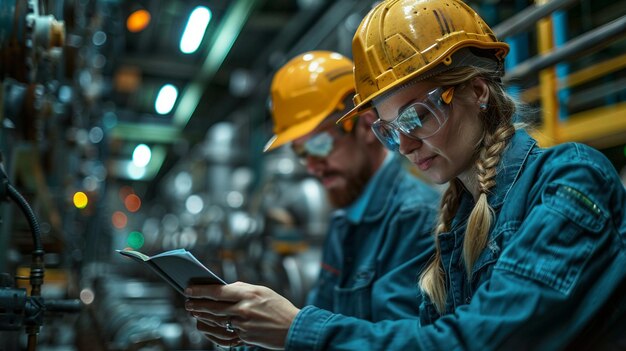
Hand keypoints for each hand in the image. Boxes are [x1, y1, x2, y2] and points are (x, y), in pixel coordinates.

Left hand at [185, 281, 299, 349]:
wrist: (293, 328)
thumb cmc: (279, 307)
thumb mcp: (263, 291)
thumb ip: (243, 288)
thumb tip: (225, 287)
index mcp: (248, 294)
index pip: (218, 291)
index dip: (200, 290)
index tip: (189, 289)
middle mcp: (243, 310)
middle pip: (212, 307)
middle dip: (197, 305)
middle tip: (187, 303)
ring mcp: (243, 325)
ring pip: (215, 321)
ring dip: (202, 317)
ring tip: (194, 312)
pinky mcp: (244, 337)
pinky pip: (224, 333)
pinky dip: (214, 329)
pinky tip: (207, 325)